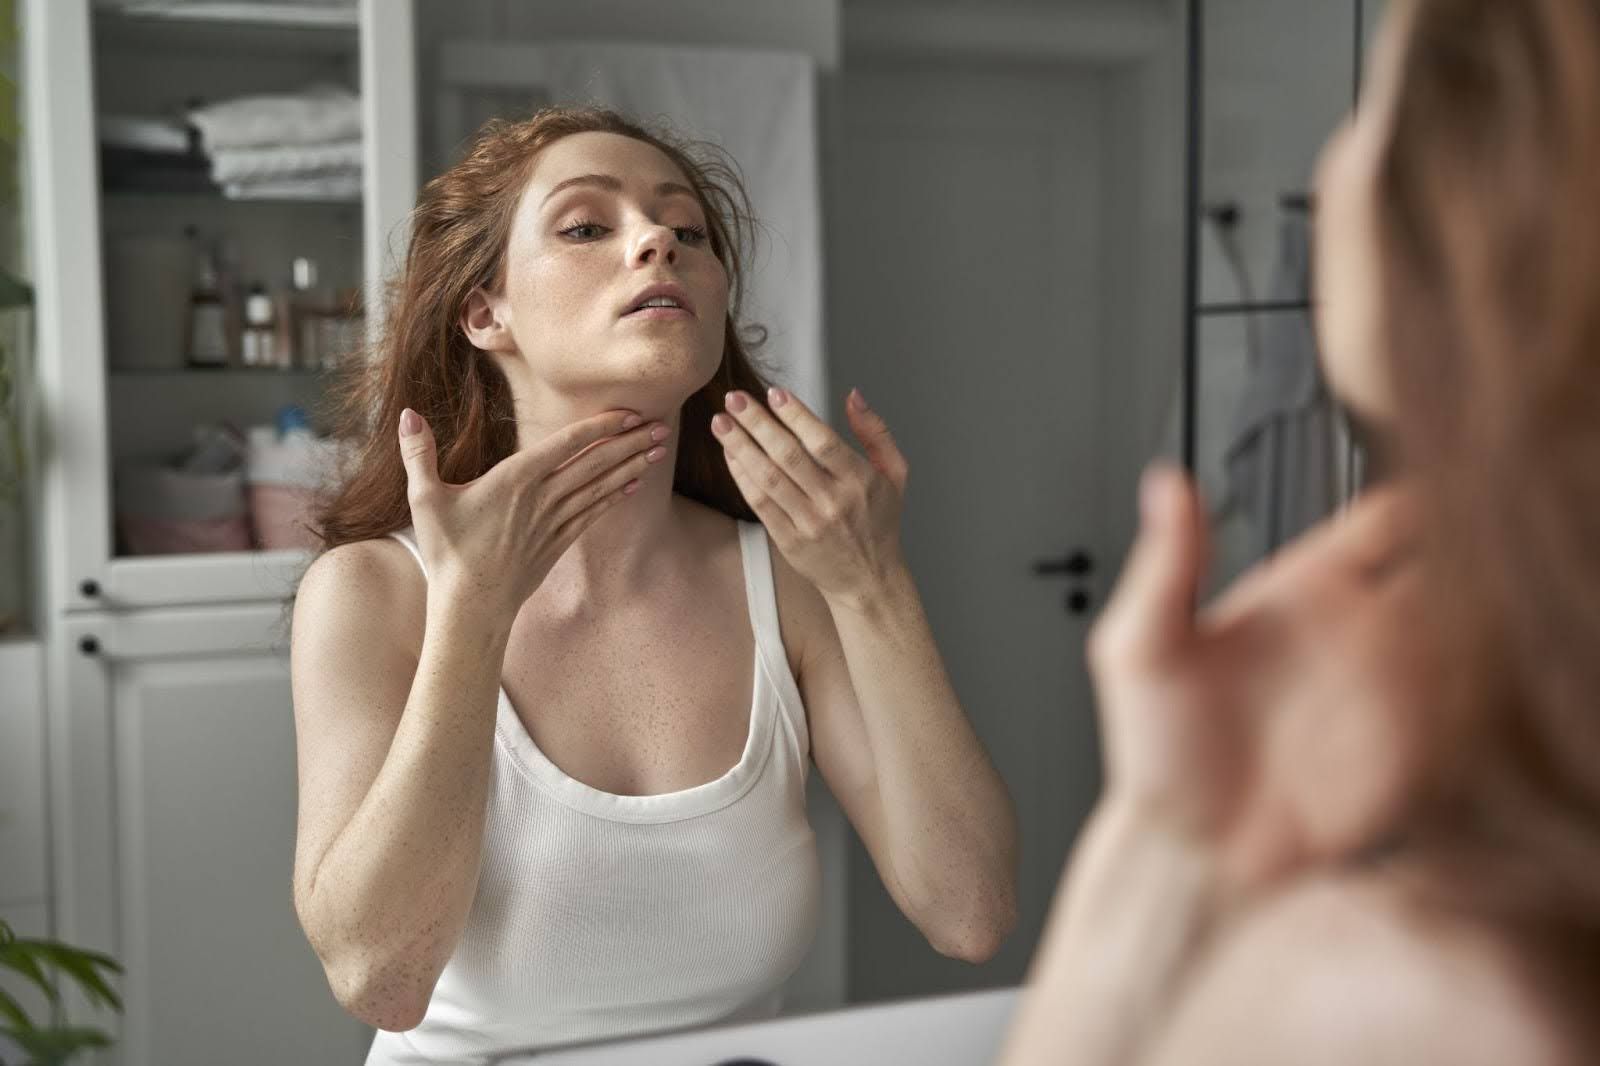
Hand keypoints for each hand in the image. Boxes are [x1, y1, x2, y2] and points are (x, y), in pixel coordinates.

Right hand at [397, 407, 670, 623]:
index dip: (600, 427)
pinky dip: (614, 497)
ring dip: (631, 466)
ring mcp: (554, 522)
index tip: (629, 412)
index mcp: (515, 480)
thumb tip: (407, 414)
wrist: (470, 607)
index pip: (567, 445)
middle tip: (663, 424)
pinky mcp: (558, 544)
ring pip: (600, 487)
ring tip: (660, 449)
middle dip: (630, 442)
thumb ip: (418, 454)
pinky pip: (593, 514)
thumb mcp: (425, 499)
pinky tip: (633, 486)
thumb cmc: (446, 552)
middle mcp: (542, 498)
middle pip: (595, 463)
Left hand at [712, 386, 908, 605]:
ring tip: (721, 422)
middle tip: (735, 399)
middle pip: (788, 456)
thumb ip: (875, 431)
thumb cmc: (880, 521)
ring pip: (768, 478)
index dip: (796, 415)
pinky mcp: (790, 541)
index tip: (773, 393)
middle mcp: (834, 502)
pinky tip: (729, 455)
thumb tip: (852, 395)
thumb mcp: (894, 473)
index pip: (823, 441)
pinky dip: (742, 477)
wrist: (869, 580)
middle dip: (758, 423)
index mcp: (860, 481)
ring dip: (740, 447)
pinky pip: (760, 504)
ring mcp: (810, 523)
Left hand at [1087, 465, 1448, 891]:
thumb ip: (1166, 563)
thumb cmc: (1155, 753)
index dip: (1416, 503)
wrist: (1190, 854)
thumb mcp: (1140, 648)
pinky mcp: (1416, 748)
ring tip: (1431, 646)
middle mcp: (1359, 630)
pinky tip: (1442, 697)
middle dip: (1468, 561)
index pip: (1385, 523)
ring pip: (1472, 634)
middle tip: (1447, 577)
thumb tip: (1166, 483)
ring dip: (1476, 630)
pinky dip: (1477, 696)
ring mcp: (1394, 689)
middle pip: (1449, 568)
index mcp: (1304, 589)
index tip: (1426, 505)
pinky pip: (1472, 710)